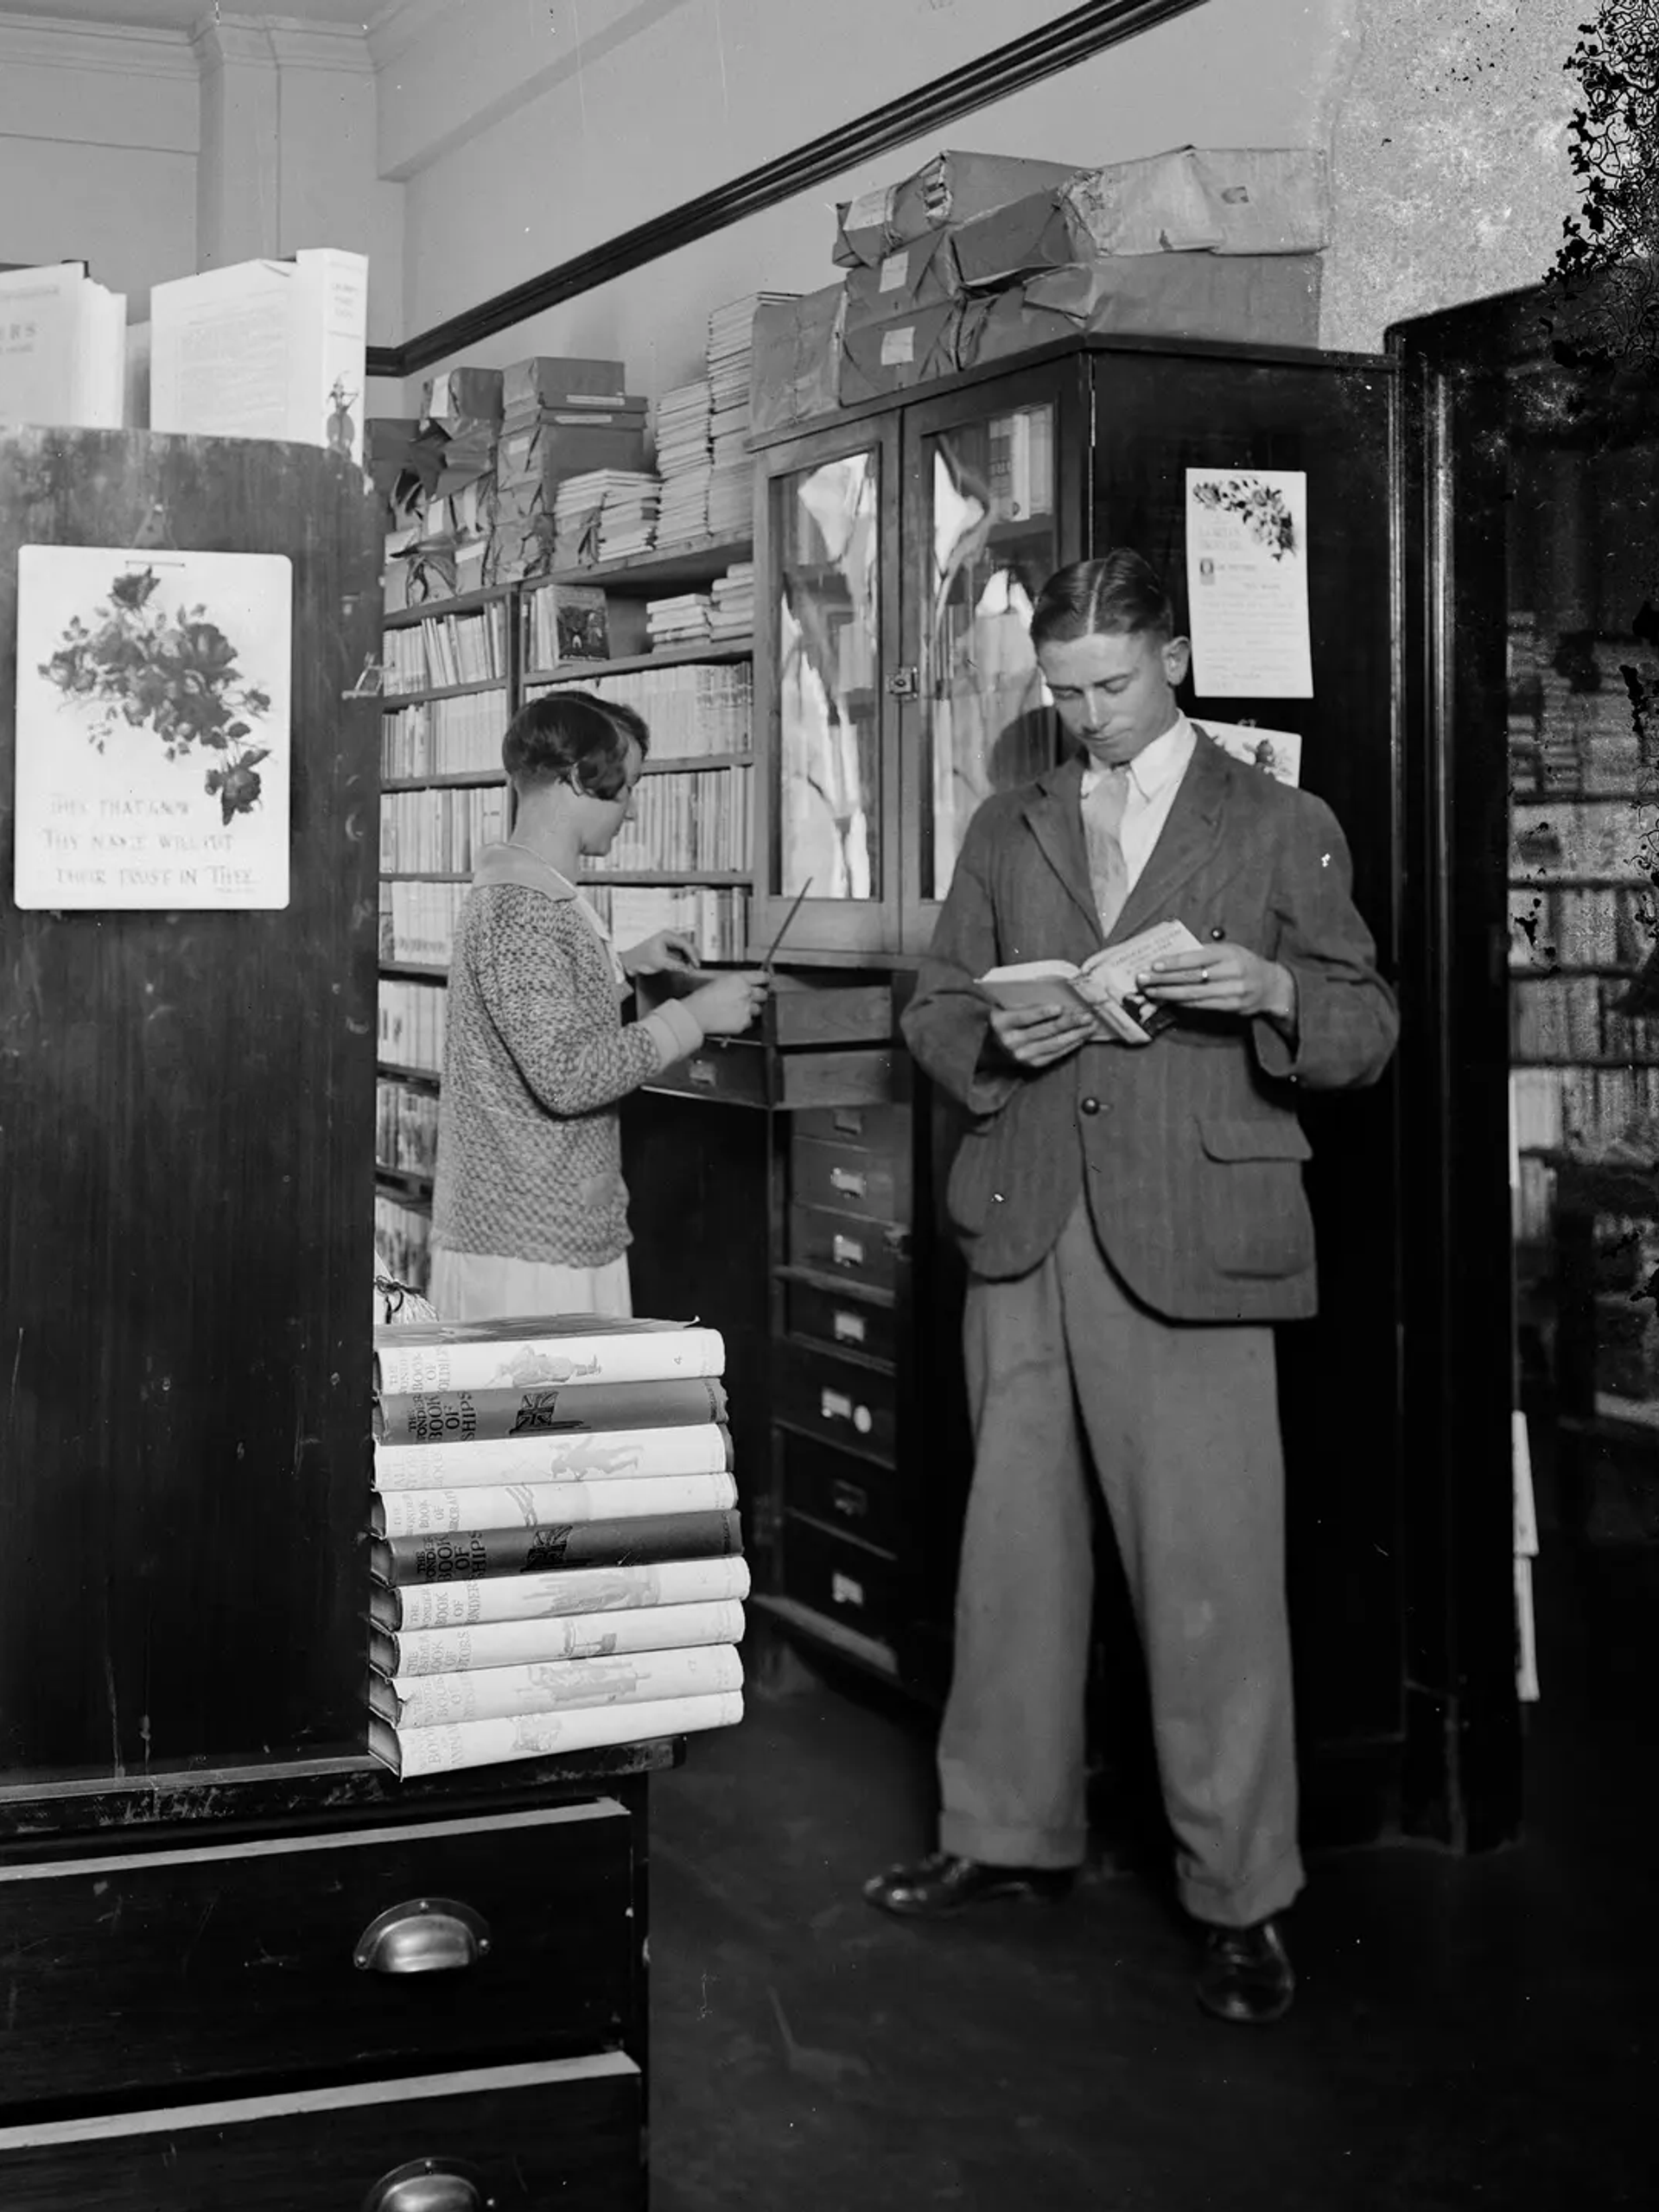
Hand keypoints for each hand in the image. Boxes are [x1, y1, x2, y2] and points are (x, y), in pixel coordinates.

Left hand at [623, 929, 700, 977]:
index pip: (685, 944)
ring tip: (691, 967)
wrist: (631, 962)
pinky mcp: (668, 949)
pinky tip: (685, 965)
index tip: (696, 964)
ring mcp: (669, 942)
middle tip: (696, 966)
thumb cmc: (641, 958)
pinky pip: (680, 953)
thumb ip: (676, 965)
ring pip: (684, 949)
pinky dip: (684, 959)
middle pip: (687, 945)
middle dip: (692, 956)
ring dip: (689, 958)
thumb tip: (688, 969)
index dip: (693, 955)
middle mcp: (669, 937)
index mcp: (667, 935)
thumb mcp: (661, 963)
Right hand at [687, 969, 768, 1036]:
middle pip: (763, 994)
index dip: (765, 979)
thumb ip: (736, 982)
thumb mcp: (719, 981)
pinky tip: (732, 1018)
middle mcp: (746, 993)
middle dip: (758, 996)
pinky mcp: (744, 1022)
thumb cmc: (702, 998)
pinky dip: (743, 1021)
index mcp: (739, 979)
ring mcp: (746, 1008)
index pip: (762, 977)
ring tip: (737, 1010)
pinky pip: (750, 1022)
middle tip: (748, 998)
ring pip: (758, 1009)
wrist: (695, 1015)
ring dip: (751, 1009)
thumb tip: (745, 983)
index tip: (766, 981)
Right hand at [988, 1000, 1095, 1069]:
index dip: (1043, 1012)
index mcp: (1001, 1023)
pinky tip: (1081, 1038)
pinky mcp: (1032, 1064)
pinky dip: (1070, 1046)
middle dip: (1070, 1022)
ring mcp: (1022, 1055)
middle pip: (1045, 1030)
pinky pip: (1055, 1054)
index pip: (1025, 1017)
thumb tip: (1054, 997)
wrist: (985, 1049)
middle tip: (1087, 1015)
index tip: (1061, 1006)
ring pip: (1054, 1043)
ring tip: (1090, 1026)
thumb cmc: (998, 1021)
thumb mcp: (1001, 1008)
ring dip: (1075, 1034)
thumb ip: (1020, 1004)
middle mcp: (1011, 1042)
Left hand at [1136, 945, 1295, 1022]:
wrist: (1272, 986)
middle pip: (1191, 977)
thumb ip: (1205, 952)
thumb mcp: (1229, 950)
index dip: (1174, 962)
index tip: (1153, 965)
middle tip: (1142, 980)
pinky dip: (1181, 1003)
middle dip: (1163, 979)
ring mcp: (1232, 991)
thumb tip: (1172, 955)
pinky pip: (1201, 1005)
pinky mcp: (1231, 1006)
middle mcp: (1232, 972)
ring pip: (1193, 994)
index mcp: (1229, 953)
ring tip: (1150, 991)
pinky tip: (1167, 1000)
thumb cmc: (1244, 964)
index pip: (1197, 957)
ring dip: (1168, 994)